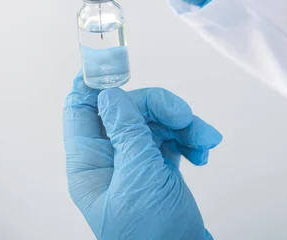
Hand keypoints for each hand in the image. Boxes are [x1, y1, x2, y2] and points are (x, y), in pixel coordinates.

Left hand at [64, 73, 221, 238]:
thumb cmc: (151, 233)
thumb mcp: (138, 176)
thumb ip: (126, 131)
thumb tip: (111, 95)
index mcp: (92, 162)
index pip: (82, 110)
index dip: (95, 84)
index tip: (115, 63)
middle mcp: (112, 158)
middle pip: (131, 110)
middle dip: (162, 109)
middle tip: (185, 117)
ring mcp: (138, 162)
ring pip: (158, 122)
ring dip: (185, 125)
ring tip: (204, 141)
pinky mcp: (161, 167)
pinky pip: (174, 138)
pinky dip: (191, 140)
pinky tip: (204, 153)